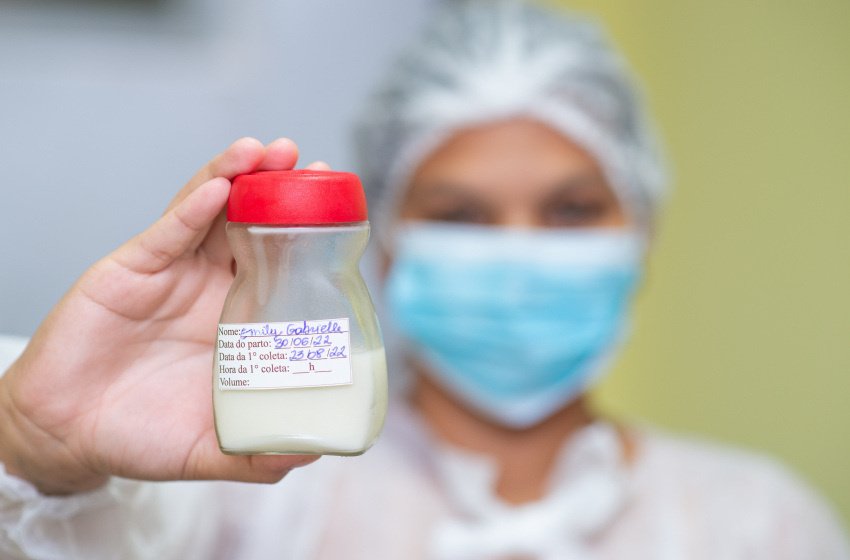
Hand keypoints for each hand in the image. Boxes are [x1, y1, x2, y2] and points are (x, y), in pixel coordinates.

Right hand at [0, 138, 327, 493]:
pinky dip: (192, 209)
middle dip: (280, 189)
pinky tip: (218, 188)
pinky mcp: (131, 269)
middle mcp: (210, 286)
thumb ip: (258, 455)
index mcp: (238, 318)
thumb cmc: (140, 434)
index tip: (338, 206)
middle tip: (311, 164)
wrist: (67, 434)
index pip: (280, 261)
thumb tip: (314, 453)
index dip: (307, 232)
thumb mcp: (209, 450)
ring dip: (239, 177)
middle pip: (252, 222)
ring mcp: (172, 273)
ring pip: (210, 212)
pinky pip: (167, 232)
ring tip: (267, 151)